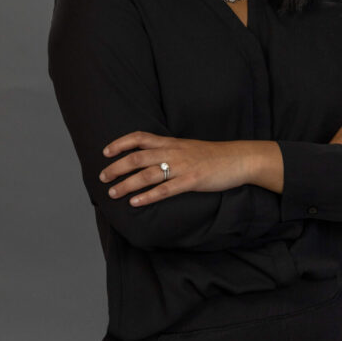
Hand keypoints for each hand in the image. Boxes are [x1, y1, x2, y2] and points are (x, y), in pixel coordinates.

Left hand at [98, 132, 253, 205]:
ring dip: (127, 184)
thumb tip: (152, 159)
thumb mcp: (188, 147)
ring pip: (147, 174)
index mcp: (171, 143)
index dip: (120, 143)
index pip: (139, 137)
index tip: (105, 152)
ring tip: (113, 192)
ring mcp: (182, 167)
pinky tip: (135, 203)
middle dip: (116, 167)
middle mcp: (173, 152)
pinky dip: (148, 196)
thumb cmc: (214, 155)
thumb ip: (170, 151)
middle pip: (137, 157)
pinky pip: (165, 189)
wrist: (239, 158)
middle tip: (103, 177)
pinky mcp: (192, 181)